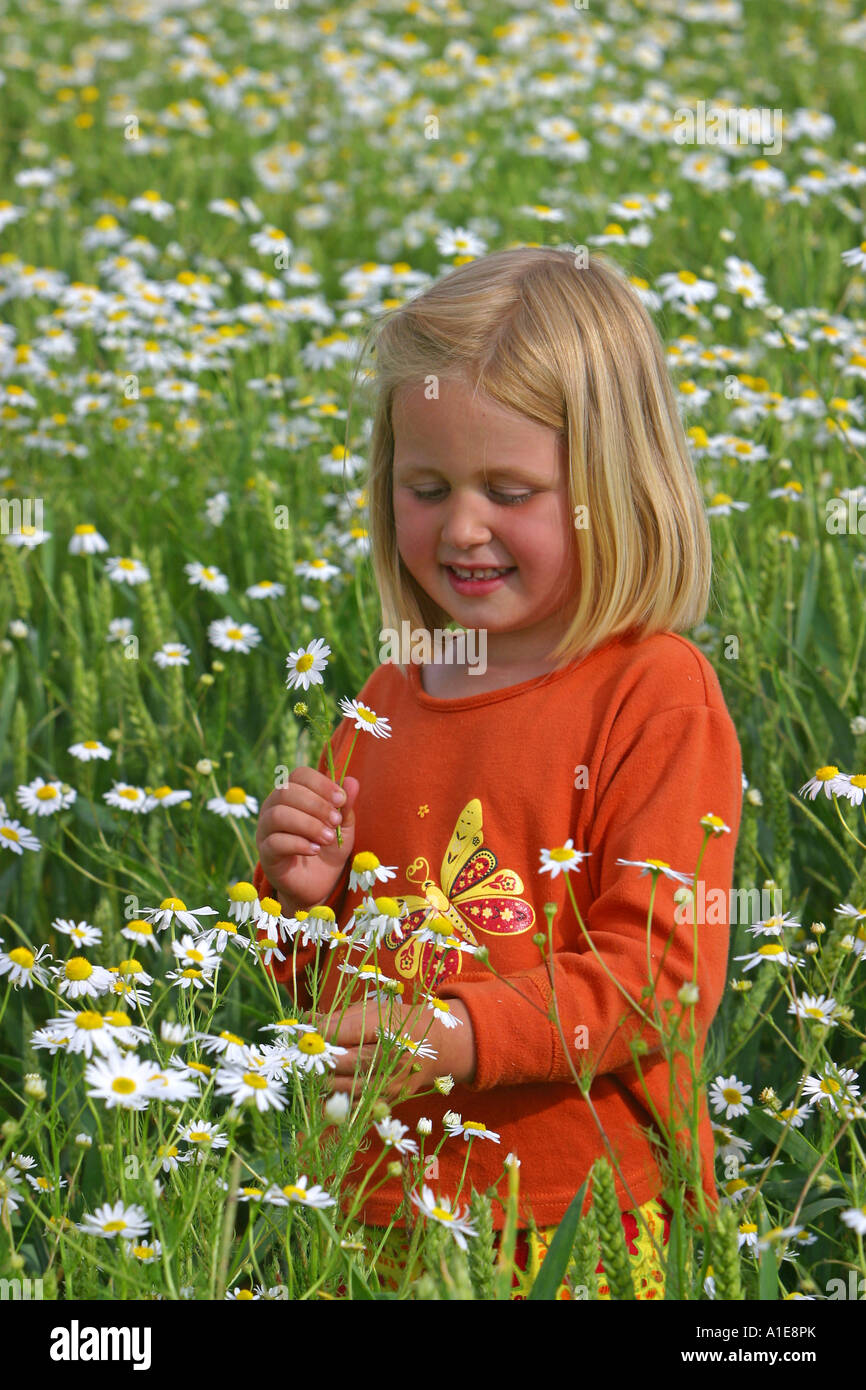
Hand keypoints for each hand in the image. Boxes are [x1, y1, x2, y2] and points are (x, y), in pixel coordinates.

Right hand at [255, 769, 359, 912]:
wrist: (319, 884)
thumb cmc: (328, 848)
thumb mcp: (343, 826)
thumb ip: (345, 805)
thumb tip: (351, 781)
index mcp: (292, 794)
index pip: (299, 775)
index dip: (321, 784)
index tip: (341, 799)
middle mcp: (273, 807)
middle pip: (286, 792)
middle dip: (317, 805)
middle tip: (335, 821)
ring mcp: (266, 830)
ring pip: (278, 815)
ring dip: (308, 825)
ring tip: (328, 838)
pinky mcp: (266, 854)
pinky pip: (275, 842)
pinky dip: (299, 844)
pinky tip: (315, 849)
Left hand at [315, 996, 476, 1104]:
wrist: (436, 1047)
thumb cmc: (399, 1023)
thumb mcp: (375, 1010)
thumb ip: (342, 1016)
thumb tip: (308, 1020)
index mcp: (390, 1028)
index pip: (349, 1032)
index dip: (323, 1033)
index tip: (304, 1033)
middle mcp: (394, 1057)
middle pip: (347, 1062)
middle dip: (321, 1060)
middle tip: (304, 1056)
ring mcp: (392, 1083)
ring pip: (349, 1087)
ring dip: (325, 1081)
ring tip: (310, 1072)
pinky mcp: (389, 1100)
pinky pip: (356, 1104)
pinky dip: (338, 1098)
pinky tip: (327, 1088)